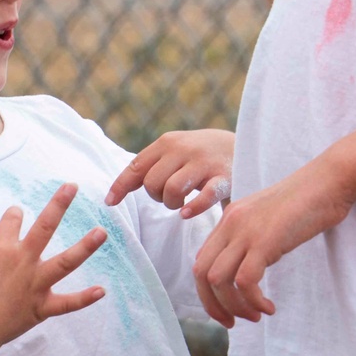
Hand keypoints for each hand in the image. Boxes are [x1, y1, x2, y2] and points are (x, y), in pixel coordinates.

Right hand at [0, 182, 106, 355]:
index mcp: (1, 250)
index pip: (12, 220)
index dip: (13, 216)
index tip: (16, 213)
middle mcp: (22, 262)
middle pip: (44, 228)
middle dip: (58, 205)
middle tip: (72, 186)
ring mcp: (35, 285)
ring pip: (65, 262)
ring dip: (84, 248)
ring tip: (102, 233)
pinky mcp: (41, 308)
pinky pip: (67, 304)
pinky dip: (84, 299)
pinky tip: (101, 291)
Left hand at [105, 129, 234, 216]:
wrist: (245, 145)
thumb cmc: (199, 155)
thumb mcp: (174, 151)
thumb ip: (149, 166)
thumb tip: (112, 195)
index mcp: (168, 142)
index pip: (136, 166)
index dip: (120, 186)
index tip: (110, 203)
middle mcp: (184, 149)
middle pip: (152, 183)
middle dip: (155, 196)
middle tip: (167, 198)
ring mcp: (204, 163)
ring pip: (172, 190)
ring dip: (172, 204)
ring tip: (180, 203)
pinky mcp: (224, 178)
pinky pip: (204, 197)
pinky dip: (193, 208)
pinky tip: (187, 213)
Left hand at [192, 154, 352, 326]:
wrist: (327, 182)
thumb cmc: (306, 203)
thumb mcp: (268, 220)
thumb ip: (252, 240)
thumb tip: (248, 274)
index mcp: (229, 219)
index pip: (202, 261)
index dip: (207, 292)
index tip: (227, 310)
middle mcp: (230, 224)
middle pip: (201, 273)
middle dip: (214, 305)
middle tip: (234, 323)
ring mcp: (245, 231)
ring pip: (219, 280)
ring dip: (235, 306)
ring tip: (257, 315)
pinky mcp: (265, 241)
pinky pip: (245, 281)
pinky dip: (253, 301)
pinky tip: (269, 307)